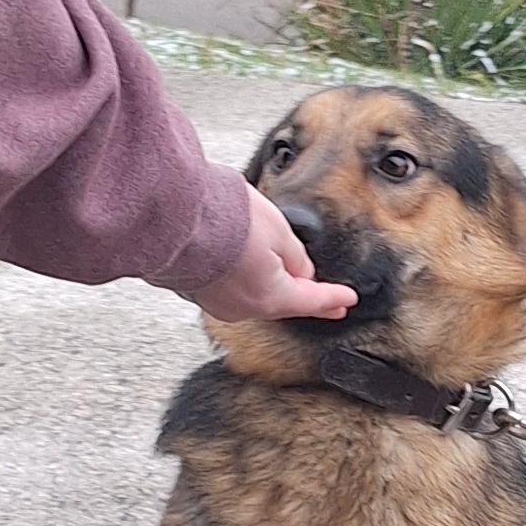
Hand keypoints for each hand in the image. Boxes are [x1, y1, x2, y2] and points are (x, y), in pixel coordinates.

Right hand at [190, 185, 357, 322]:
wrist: (176, 217)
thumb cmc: (226, 220)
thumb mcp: (279, 231)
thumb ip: (296, 256)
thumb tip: (300, 271)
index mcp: (272, 297)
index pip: (312, 301)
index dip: (333, 299)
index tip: (348, 301)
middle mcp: (245, 308)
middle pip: (283, 302)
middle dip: (303, 296)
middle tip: (327, 300)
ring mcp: (219, 303)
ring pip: (256, 296)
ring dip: (272, 284)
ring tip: (284, 273)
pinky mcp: (199, 292)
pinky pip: (232, 289)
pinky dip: (245, 279)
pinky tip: (248, 267)